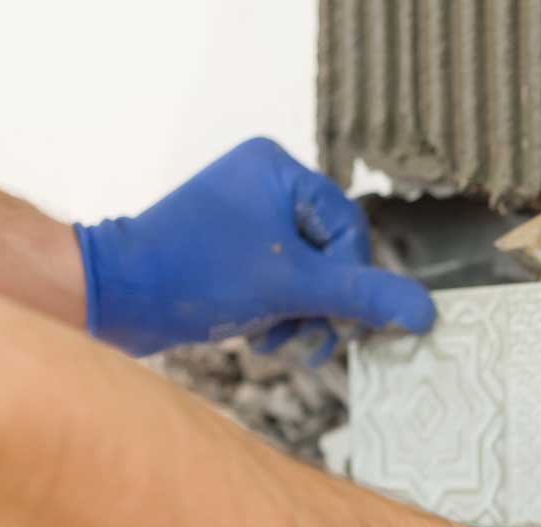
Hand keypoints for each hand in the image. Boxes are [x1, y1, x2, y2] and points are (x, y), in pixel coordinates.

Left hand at [74, 137, 433, 356]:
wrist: (115, 296)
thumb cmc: (199, 273)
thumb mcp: (294, 287)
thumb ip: (364, 297)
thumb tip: (425, 311)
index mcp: (278, 170)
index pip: (349, 229)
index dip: (349, 279)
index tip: (336, 318)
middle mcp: (263, 185)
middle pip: (331, 256)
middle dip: (321, 305)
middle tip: (306, 337)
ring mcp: (245, 220)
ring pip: (308, 278)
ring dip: (301, 318)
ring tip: (276, 341)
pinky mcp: (231, 253)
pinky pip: (280, 286)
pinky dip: (278, 317)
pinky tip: (257, 336)